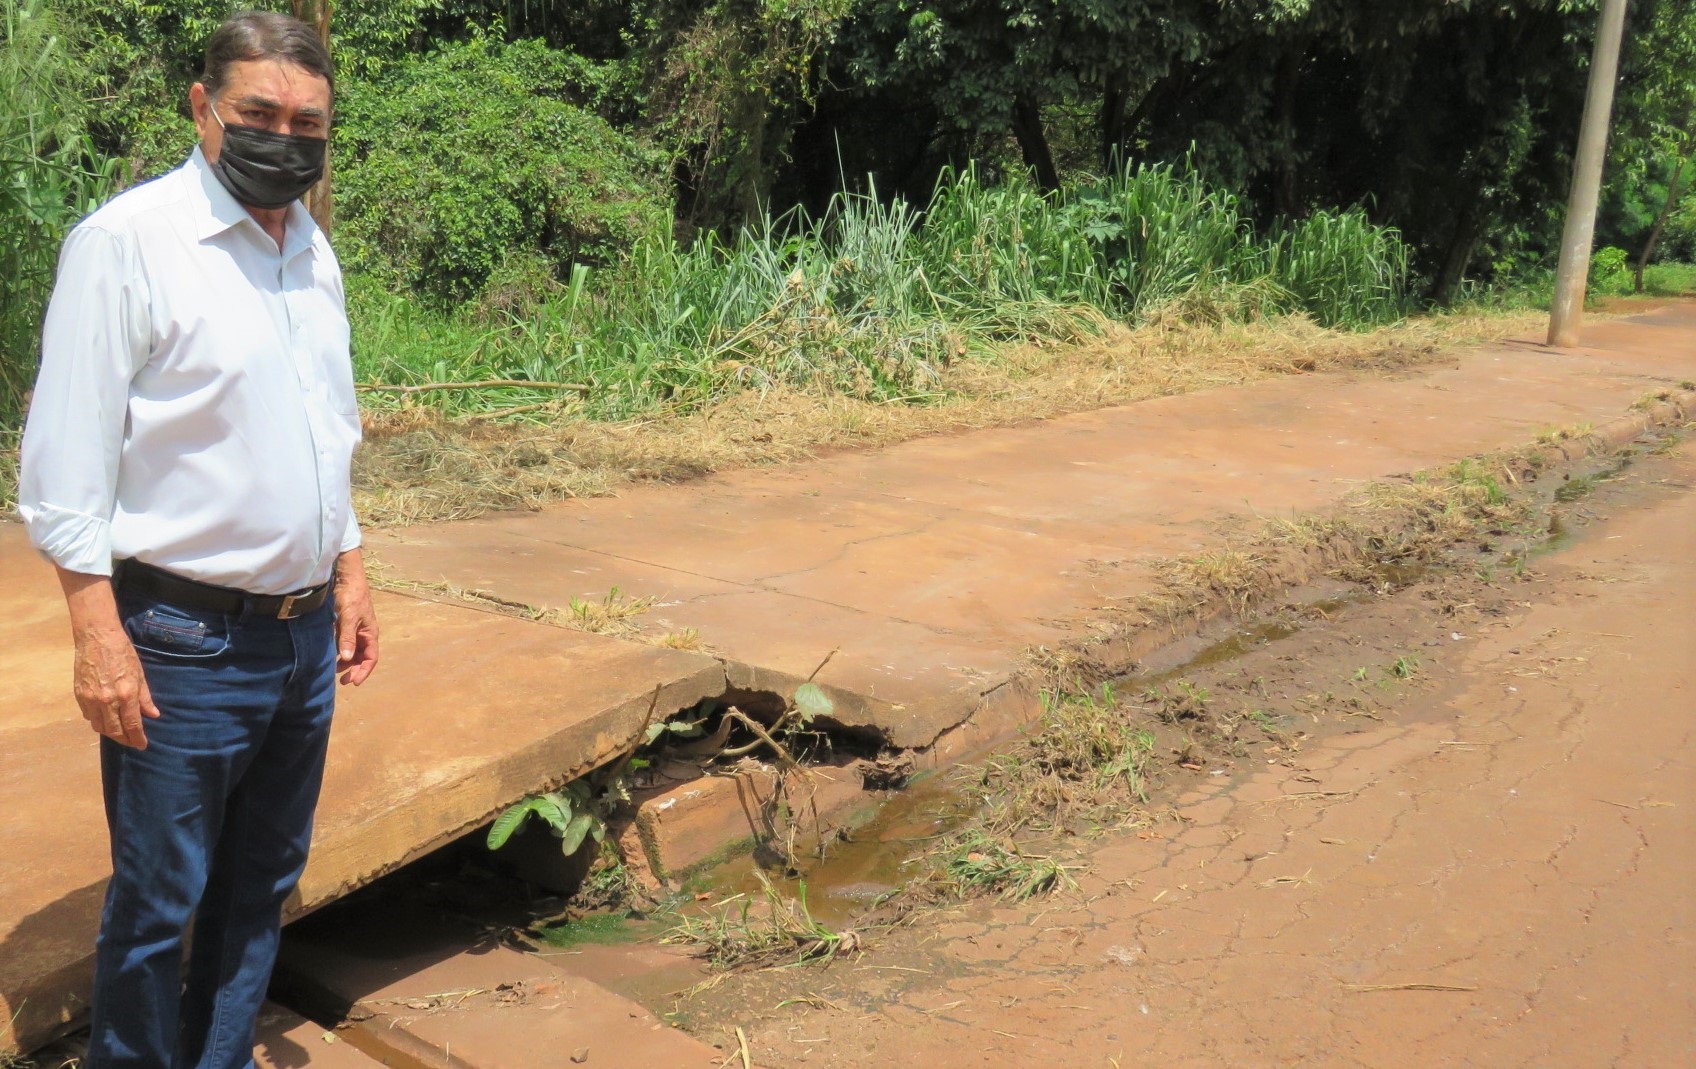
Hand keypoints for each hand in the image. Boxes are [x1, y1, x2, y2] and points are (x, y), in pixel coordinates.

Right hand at [57, 569, 158, 748]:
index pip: (133, 725)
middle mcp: (107, 700)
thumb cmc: (122, 652)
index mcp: (126, 694)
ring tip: (120, 732)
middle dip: (124, 739)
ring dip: (110, 732)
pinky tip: (105, 719)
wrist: (96, 637)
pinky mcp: (78, 695)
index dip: (138, 738)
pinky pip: (88, 716)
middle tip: (132, 741)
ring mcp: (90, 699)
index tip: (142, 745)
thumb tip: (153, 715)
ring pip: (99, 726)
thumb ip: (145, 697)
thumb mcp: (139, 673)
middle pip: (114, 731)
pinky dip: (98, 721)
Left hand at [334, 548, 378, 685]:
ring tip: (334, 669)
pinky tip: (331, 654)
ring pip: (353, 651)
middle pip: (362, 657)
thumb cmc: (352, 596)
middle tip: (342, 680)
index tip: (353, 682)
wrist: (347, 578)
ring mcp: (355, 629)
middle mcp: (364, 634)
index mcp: (370, 634)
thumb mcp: (349, 618)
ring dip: (346, 662)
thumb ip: (347, 638)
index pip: (371, 658)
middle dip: (354, 670)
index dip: (363, 671)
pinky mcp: (345, 625)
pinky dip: (340, 651)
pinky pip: (345, 643)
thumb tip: (347, 658)